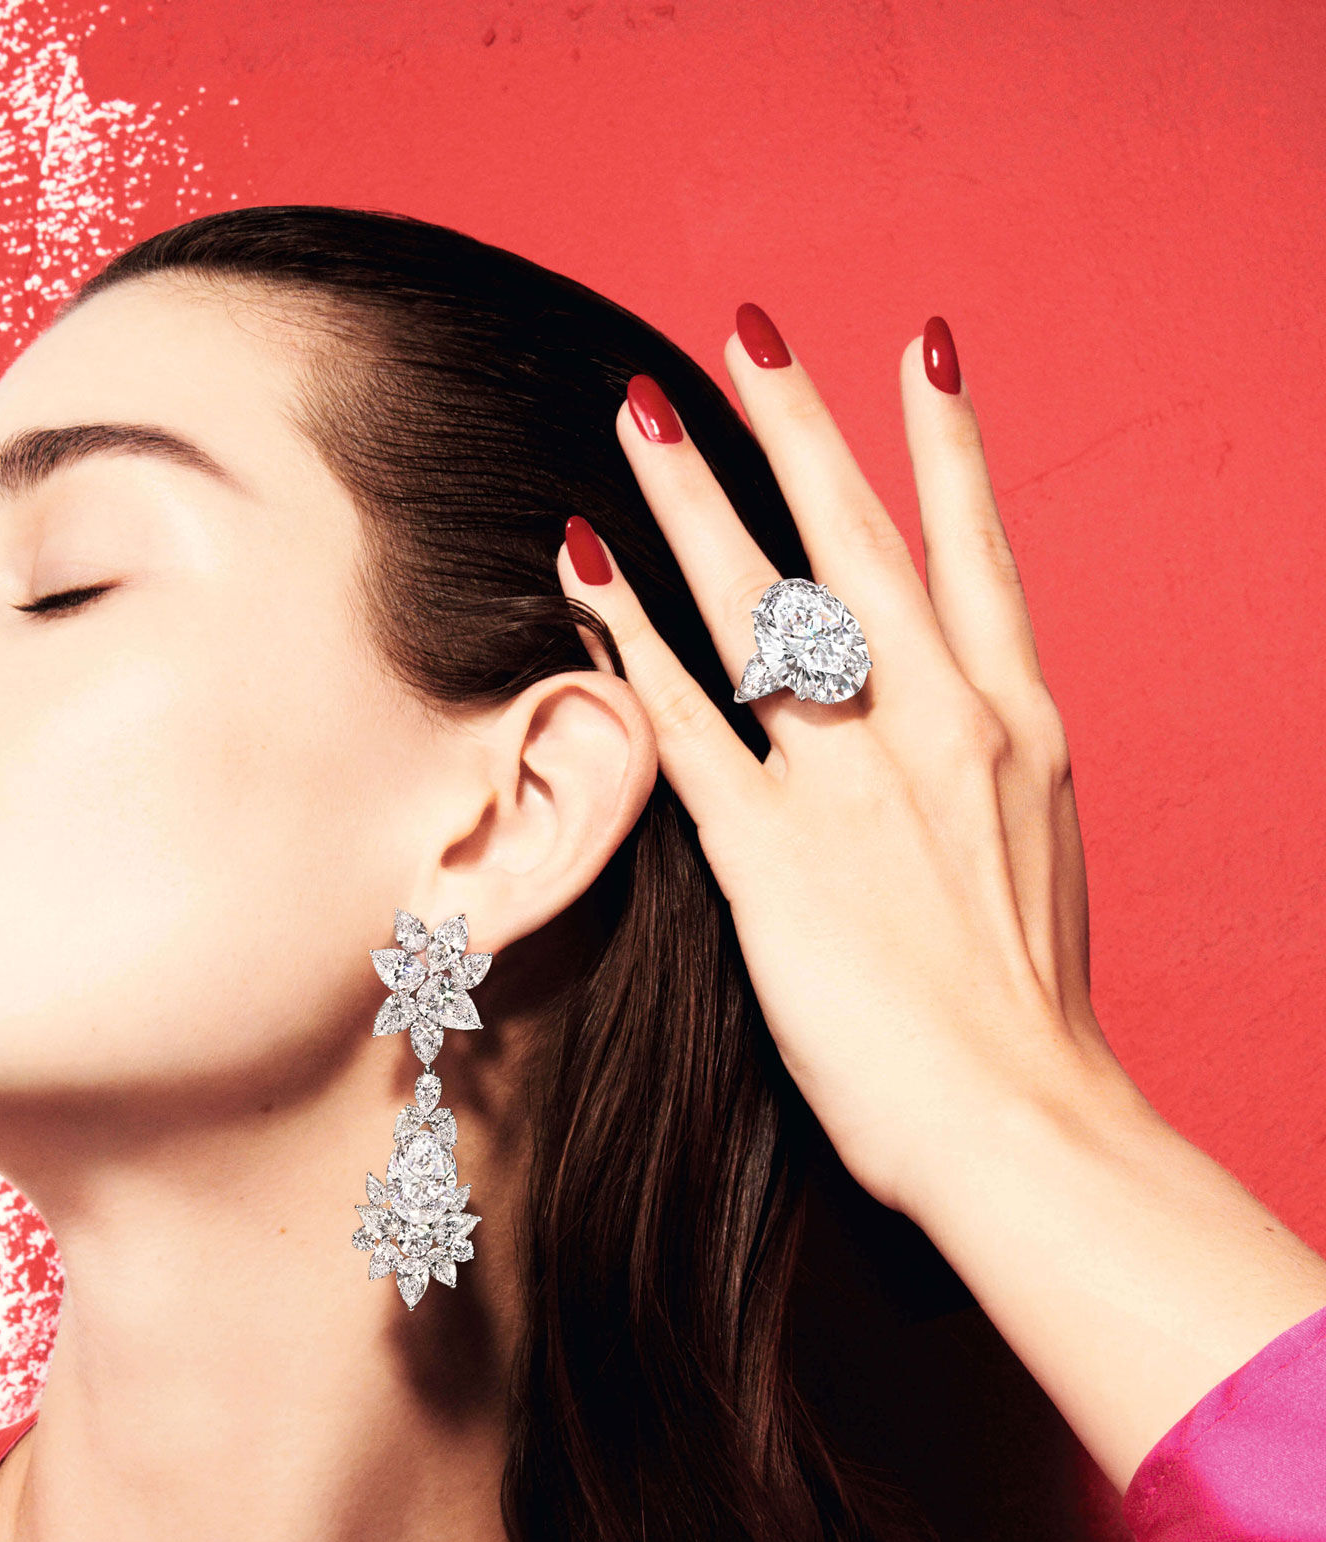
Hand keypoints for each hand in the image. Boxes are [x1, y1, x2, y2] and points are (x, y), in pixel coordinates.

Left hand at [556, 309, 1122, 1222]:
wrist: (1026, 1127)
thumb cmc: (1026, 1019)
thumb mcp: (1032, 866)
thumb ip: (981, 784)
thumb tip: (940, 748)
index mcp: (1016, 728)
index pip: (974, 553)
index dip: (944, 444)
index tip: (918, 351)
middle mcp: (939, 727)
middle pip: (855, 543)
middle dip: (795, 430)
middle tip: (740, 337)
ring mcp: (854, 785)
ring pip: (762, 605)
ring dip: (695, 501)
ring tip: (638, 416)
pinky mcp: (774, 856)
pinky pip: (685, 721)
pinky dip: (629, 641)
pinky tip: (586, 574)